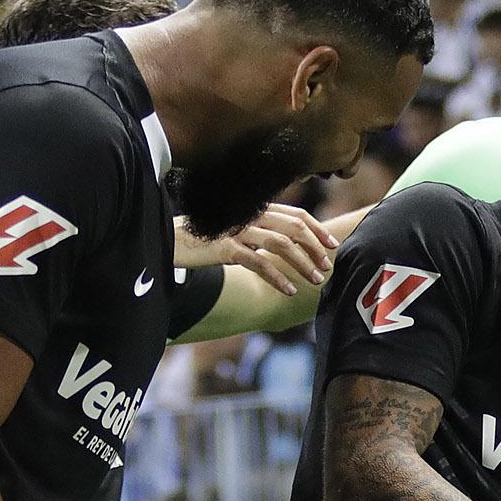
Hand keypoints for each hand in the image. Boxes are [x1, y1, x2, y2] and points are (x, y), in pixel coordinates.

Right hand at [179, 202, 336, 294]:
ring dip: (302, 264)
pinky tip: (288, 291)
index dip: (316, 228)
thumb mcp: (235, 231)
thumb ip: (258, 233)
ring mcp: (237, 231)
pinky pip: (258, 262)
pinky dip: (277, 277)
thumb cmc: (204, 238)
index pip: (295, 214)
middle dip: (315, 248)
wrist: (169, 240)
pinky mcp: (225, 247)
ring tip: (315, 281)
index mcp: (254, 209)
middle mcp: (249, 216)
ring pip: (281, 245)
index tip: (331, 244)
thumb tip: (285, 246)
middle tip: (326, 267)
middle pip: (293, 227)